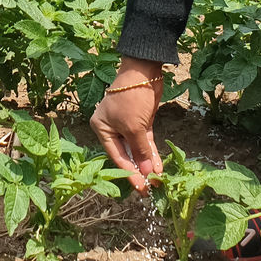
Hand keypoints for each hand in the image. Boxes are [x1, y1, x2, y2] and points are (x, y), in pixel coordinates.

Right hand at [90, 55, 164, 194]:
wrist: (144, 72)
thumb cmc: (131, 97)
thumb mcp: (134, 127)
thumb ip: (141, 151)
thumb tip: (148, 173)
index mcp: (101, 128)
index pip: (116, 156)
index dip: (128, 174)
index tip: (140, 188)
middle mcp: (111, 128)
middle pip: (126, 154)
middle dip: (138, 170)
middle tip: (149, 189)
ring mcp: (127, 125)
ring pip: (137, 149)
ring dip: (147, 164)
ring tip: (156, 181)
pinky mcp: (141, 122)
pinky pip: (145, 142)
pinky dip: (152, 153)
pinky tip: (159, 166)